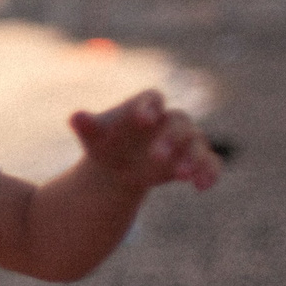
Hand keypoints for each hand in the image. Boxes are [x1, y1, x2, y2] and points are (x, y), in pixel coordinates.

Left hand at [71, 90, 221, 193]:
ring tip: (181, 176)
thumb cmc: (106, 144)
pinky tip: (202, 187)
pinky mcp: (196, 160)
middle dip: (170, 138)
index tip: (143, 120)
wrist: (118, 167)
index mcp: (146, 106)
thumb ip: (87, 126)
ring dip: (192, 158)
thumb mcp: (94, 138)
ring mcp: (186, 140)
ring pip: (197, 143)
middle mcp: (170, 120)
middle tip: (157, 156)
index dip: (148, 107)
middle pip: (178, 122)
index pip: (152, 98)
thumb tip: (75, 118)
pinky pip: (210, 163)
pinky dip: (209, 173)